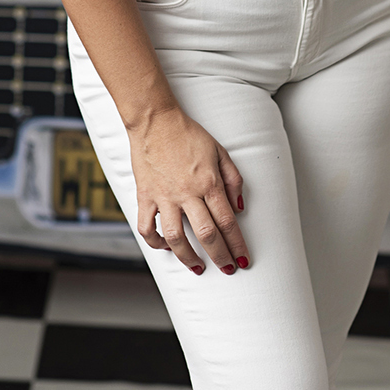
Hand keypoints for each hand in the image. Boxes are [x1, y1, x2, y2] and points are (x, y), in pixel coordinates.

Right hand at [129, 106, 249, 275]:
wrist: (156, 121)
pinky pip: (148, 228)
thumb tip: (239, 207)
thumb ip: (233, 179)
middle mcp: (188, 193)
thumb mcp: (219, 151)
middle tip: (228, 268)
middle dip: (220, 256)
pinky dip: (156, 243)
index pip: (228, 221)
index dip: (237, 243)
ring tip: (198, 267)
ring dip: (189, 258)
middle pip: (207, 234)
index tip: (243, 258)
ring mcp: (164, 197)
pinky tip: (167, 247)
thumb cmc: (188, 134)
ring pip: (177, 238)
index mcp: (209, 182)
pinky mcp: (145, 197)